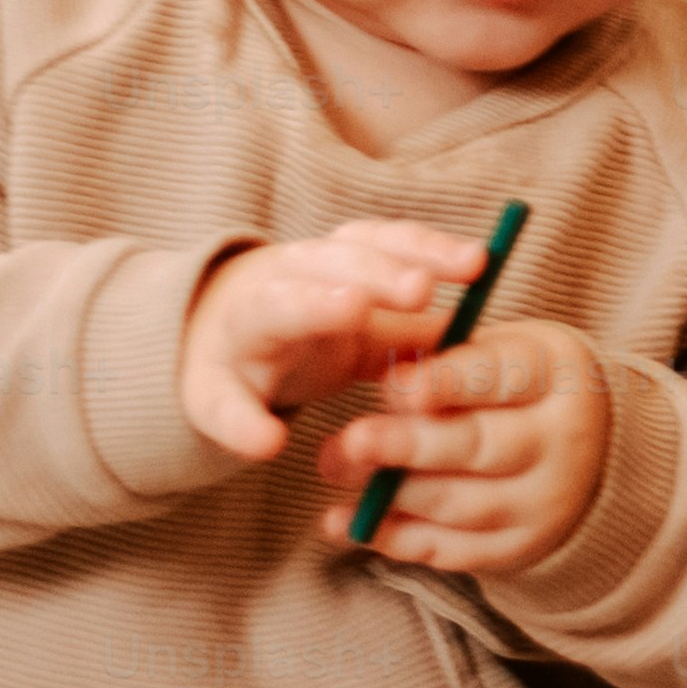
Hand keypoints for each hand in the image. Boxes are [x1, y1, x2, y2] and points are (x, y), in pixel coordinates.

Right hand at [178, 218, 487, 459]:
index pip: (381, 243)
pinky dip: (241, 423)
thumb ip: (413, 325)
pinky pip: (221, 403)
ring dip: (312, 304)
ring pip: (271, 308)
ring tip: (353, 311)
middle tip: (420, 287)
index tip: (479, 263)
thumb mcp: (359, 320)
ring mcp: (240, 330)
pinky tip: (268, 444)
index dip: (427, 249)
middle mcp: (282, 282)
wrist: (197, 344)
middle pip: (330, 262)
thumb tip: (489, 334)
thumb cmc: (298, 326)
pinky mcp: (207, 386)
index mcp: (327, 265)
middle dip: (376, 270)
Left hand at [317, 318, 614, 579]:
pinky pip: (451, 551)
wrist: (592, 451)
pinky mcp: (520, 547)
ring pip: (460, 504)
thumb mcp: (501, 351)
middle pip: (480, 446)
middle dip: (408, 445)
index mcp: (557, 375)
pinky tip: (346, 522)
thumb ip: (446, 357)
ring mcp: (545, 501)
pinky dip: (393, 539)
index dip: (448, 383)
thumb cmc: (521, 387)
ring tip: (334, 469)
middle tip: (349, 440)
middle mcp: (563, 440)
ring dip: (389, 493)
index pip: (503, 376)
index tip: (395, 386)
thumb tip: (383, 371)